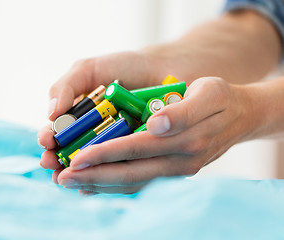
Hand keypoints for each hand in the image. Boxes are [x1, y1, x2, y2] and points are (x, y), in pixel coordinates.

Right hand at [37, 50, 177, 187]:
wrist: (162, 69)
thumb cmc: (124, 66)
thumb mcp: (89, 70)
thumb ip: (66, 86)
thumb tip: (50, 113)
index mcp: (78, 113)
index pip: (57, 130)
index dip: (49, 137)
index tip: (47, 142)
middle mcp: (92, 131)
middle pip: (69, 151)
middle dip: (58, 160)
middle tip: (52, 164)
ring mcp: (112, 144)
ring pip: (92, 164)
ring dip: (77, 172)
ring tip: (66, 178)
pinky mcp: (132, 153)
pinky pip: (118, 167)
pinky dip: (106, 176)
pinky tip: (94, 182)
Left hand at [40, 76, 255, 193]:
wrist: (242, 116)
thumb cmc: (222, 99)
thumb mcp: (210, 94)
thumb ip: (183, 111)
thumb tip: (155, 125)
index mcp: (186, 140)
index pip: (136, 149)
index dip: (105, 154)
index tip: (77, 158)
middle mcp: (180, 162)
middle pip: (130, 174)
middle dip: (94, 177)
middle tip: (62, 178)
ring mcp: (177, 171)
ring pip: (133, 184)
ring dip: (100, 185)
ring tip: (72, 185)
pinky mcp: (173, 173)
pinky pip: (141, 183)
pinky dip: (115, 186)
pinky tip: (95, 186)